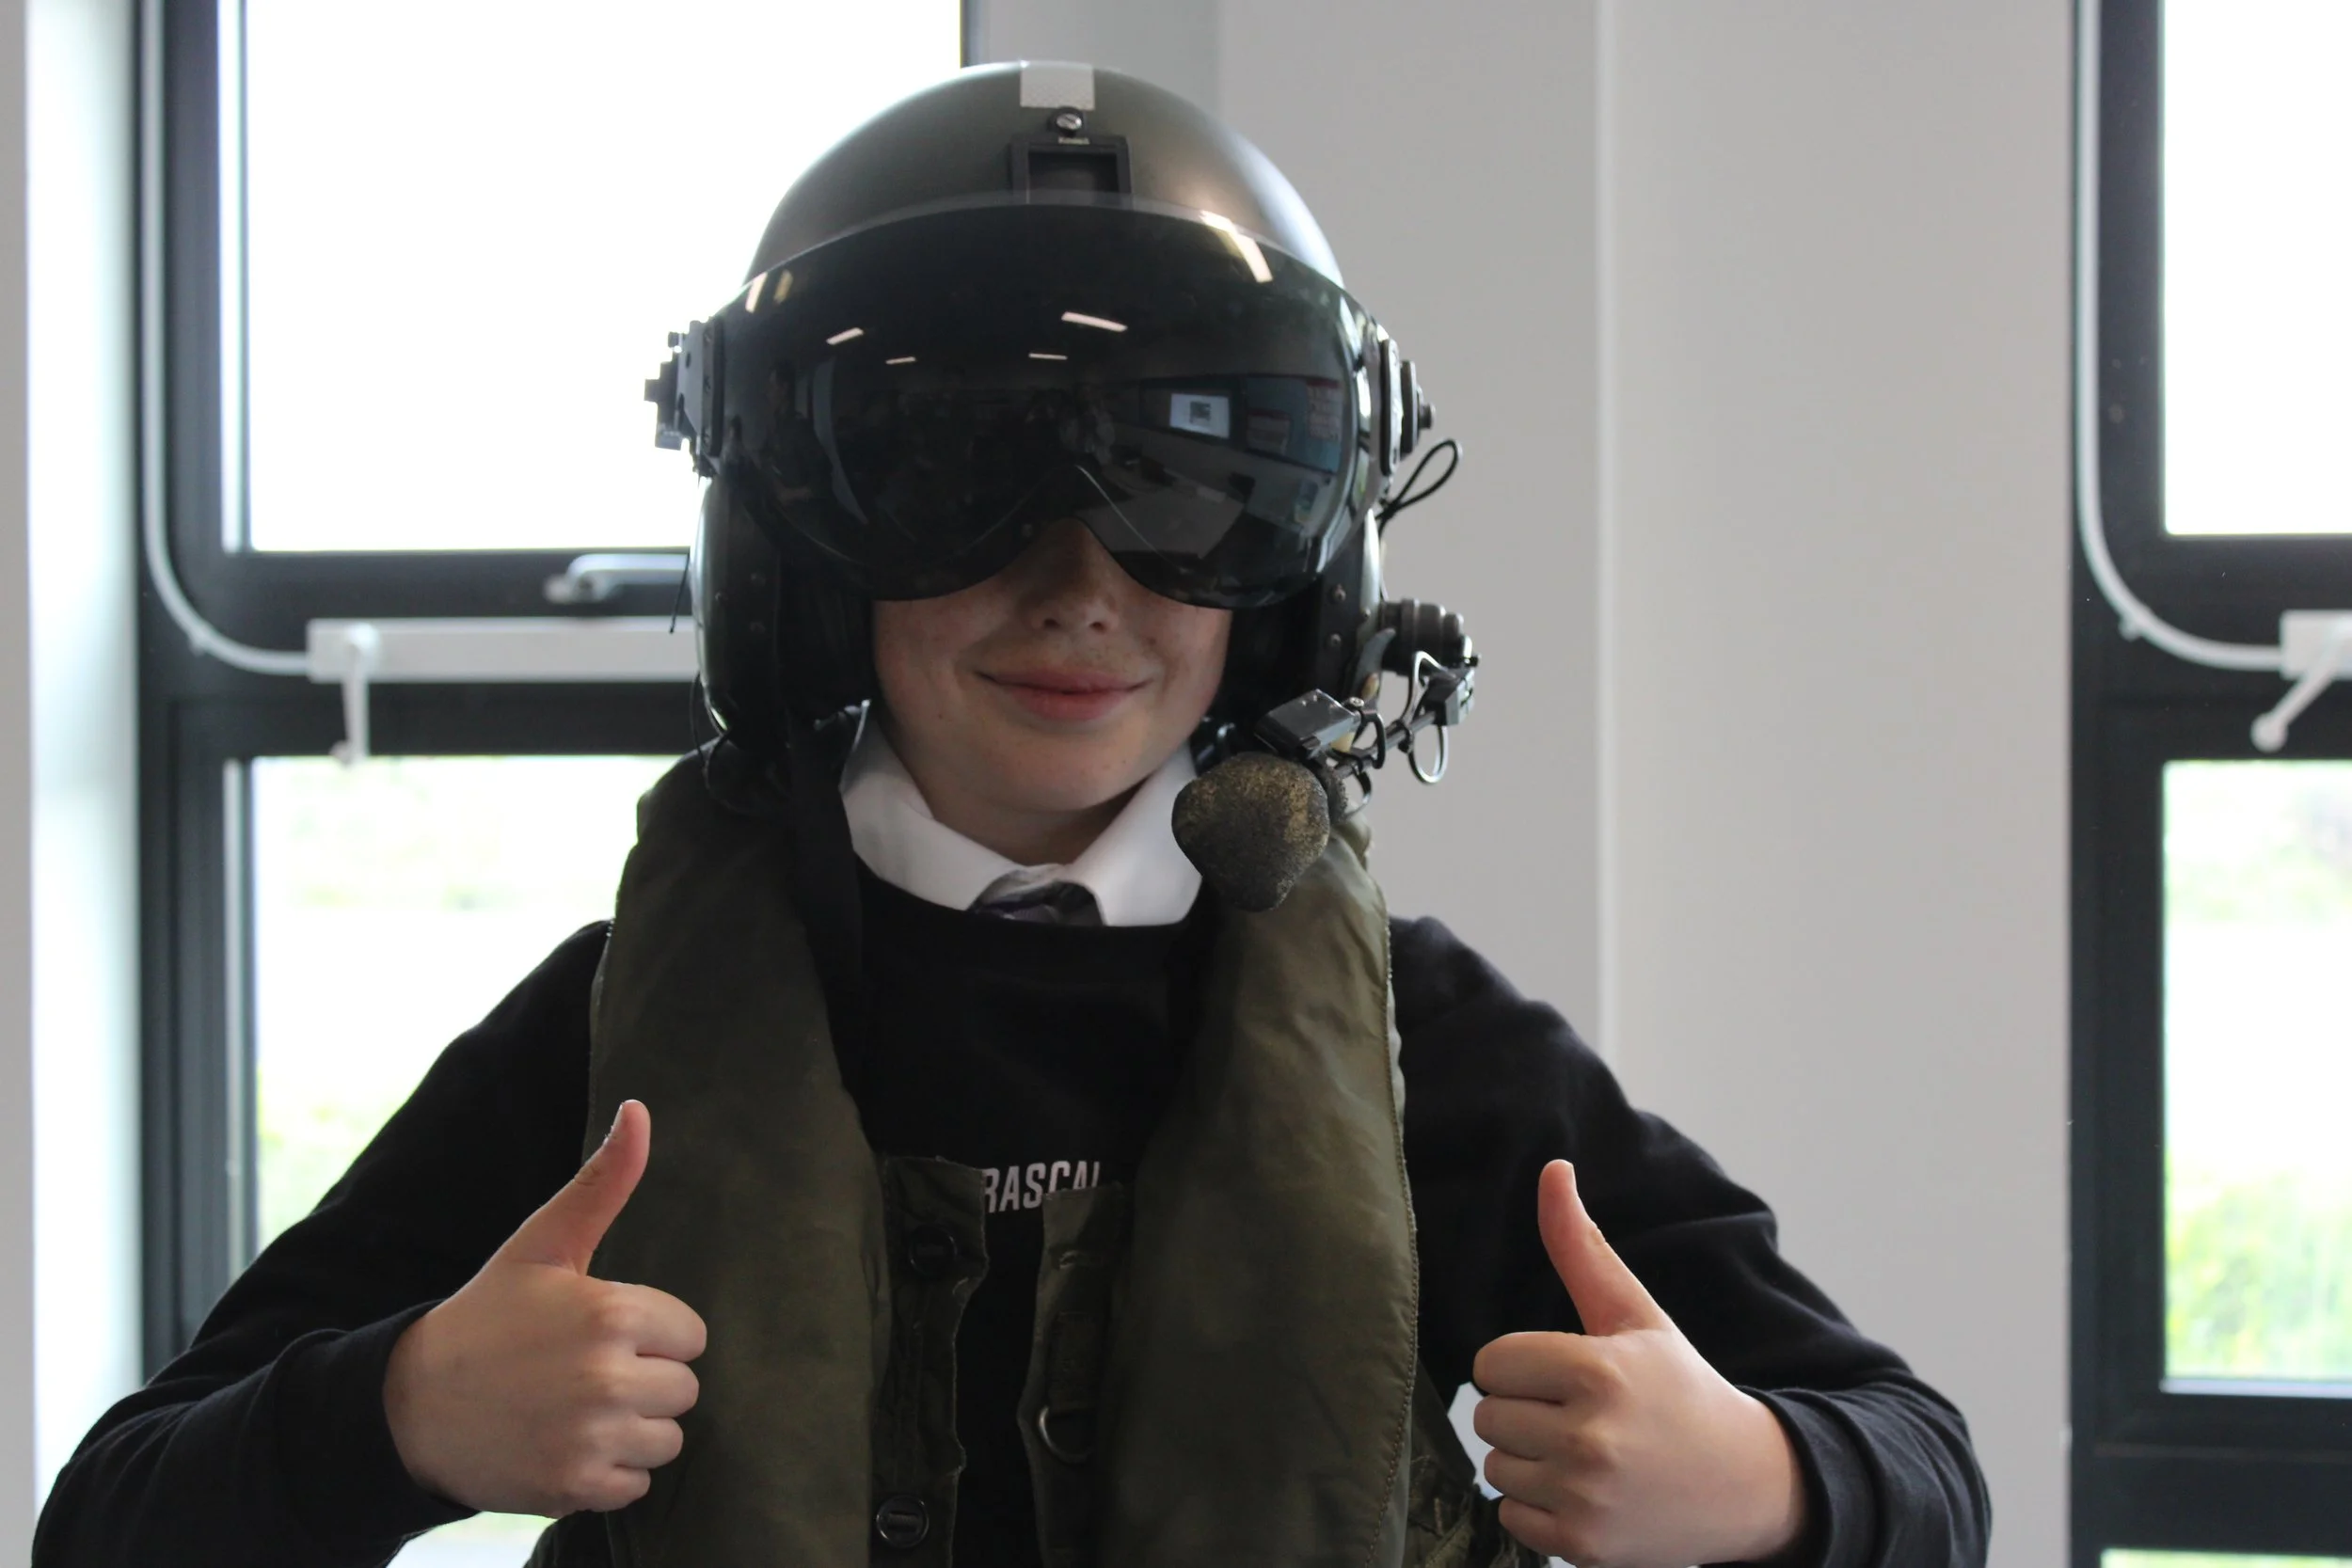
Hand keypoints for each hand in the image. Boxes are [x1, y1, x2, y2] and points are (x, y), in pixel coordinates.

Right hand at [383, 1100, 706, 1516]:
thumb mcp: (543, 1244)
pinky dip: (608, 1473)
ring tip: (575, 1408)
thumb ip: (603, 1182)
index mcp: (612, 1313)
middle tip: (582, 1372)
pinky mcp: (574, 1488)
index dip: (651, 1333)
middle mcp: (608, 1378)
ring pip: (668, 1439)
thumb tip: (640, 1109)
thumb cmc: (488, 1316)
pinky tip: (566, 1445)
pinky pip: (637, 1484)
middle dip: (645, 1381)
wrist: (412, 1405)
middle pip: (685, 1389)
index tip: (600, 1332)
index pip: (691, 1334)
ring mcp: (591, 1438)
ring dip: (632, 1430)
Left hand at [1470, 1161, 1806, 1567]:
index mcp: (1600, 1370)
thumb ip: (1582, 1247)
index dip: (1520, 1366)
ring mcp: (1587, 1496)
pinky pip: (1511, 1516)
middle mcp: (1591, 1436)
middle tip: (1577, 1415)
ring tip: (1582, 1453)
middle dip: (1523, 1411)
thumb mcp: (1637, 1316)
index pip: (1492, 1362)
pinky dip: (1537, 1507)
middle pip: (1489, 1414)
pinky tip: (1584, 1493)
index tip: (1561, 1373)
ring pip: (1495, 1465)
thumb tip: (1552, 1168)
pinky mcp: (1585, 1545)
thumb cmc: (1681, 1389)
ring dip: (1527, 1460)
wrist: (1748, 1485)